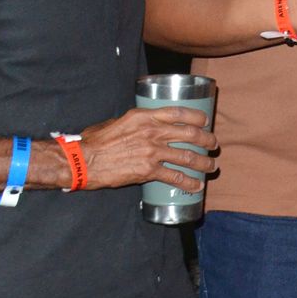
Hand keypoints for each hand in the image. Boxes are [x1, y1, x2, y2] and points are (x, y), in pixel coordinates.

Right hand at [76, 105, 217, 191]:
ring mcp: (152, 152)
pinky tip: (196, 185)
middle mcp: (152, 132)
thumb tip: (147, 125)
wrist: (83, 161)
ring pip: (188, 156)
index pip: (180, 112)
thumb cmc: (95, 141)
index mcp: (145, 116)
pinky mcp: (148, 171)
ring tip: (211, 166)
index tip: (205, 121)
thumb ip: (136, 122)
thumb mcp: (117, 121)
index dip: (198, 117)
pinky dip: (189, 182)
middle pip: (190, 134)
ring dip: (203, 163)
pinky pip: (175, 177)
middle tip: (213, 145)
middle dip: (207, 140)